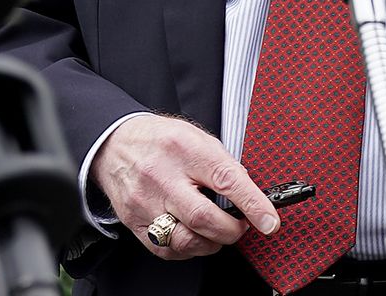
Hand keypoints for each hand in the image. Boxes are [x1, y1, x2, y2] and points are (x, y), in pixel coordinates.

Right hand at [90, 113, 277, 260]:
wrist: (115, 144)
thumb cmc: (162, 140)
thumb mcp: (198, 137)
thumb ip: (223, 164)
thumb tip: (250, 194)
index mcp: (186, 149)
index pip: (227, 180)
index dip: (253, 205)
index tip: (270, 221)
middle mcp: (163, 177)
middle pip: (204, 218)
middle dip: (232, 230)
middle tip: (241, 225)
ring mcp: (145, 202)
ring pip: (185, 240)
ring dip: (211, 243)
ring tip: (217, 230)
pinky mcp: (134, 222)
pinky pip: (166, 249)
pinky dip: (188, 249)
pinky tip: (193, 235)